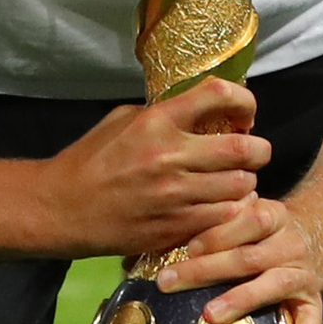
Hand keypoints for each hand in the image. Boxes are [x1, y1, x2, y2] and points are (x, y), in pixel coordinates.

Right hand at [39, 79, 270, 259]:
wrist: (64, 208)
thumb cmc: (92, 159)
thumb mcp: (123, 120)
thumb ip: (163, 113)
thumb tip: (201, 111)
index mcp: (157, 121)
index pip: (218, 95)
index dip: (244, 101)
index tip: (245, 113)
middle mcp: (171, 156)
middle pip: (243, 149)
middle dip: (258, 149)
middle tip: (253, 151)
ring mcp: (176, 196)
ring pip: (241, 187)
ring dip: (245, 182)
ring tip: (235, 180)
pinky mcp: (177, 228)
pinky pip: (225, 218)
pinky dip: (231, 210)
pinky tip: (222, 205)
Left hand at [156, 195, 322, 323]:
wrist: (315, 238)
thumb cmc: (257, 233)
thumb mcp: (237, 220)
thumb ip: (201, 228)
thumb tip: (134, 256)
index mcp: (271, 213)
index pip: (246, 217)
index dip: (215, 233)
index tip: (185, 247)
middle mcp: (290, 241)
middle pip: (248, 256)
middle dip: (207, 270)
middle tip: (172, 282)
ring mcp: (304, 273)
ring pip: (274, 284)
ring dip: (240, 299)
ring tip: (210, 315)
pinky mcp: (315, 304)